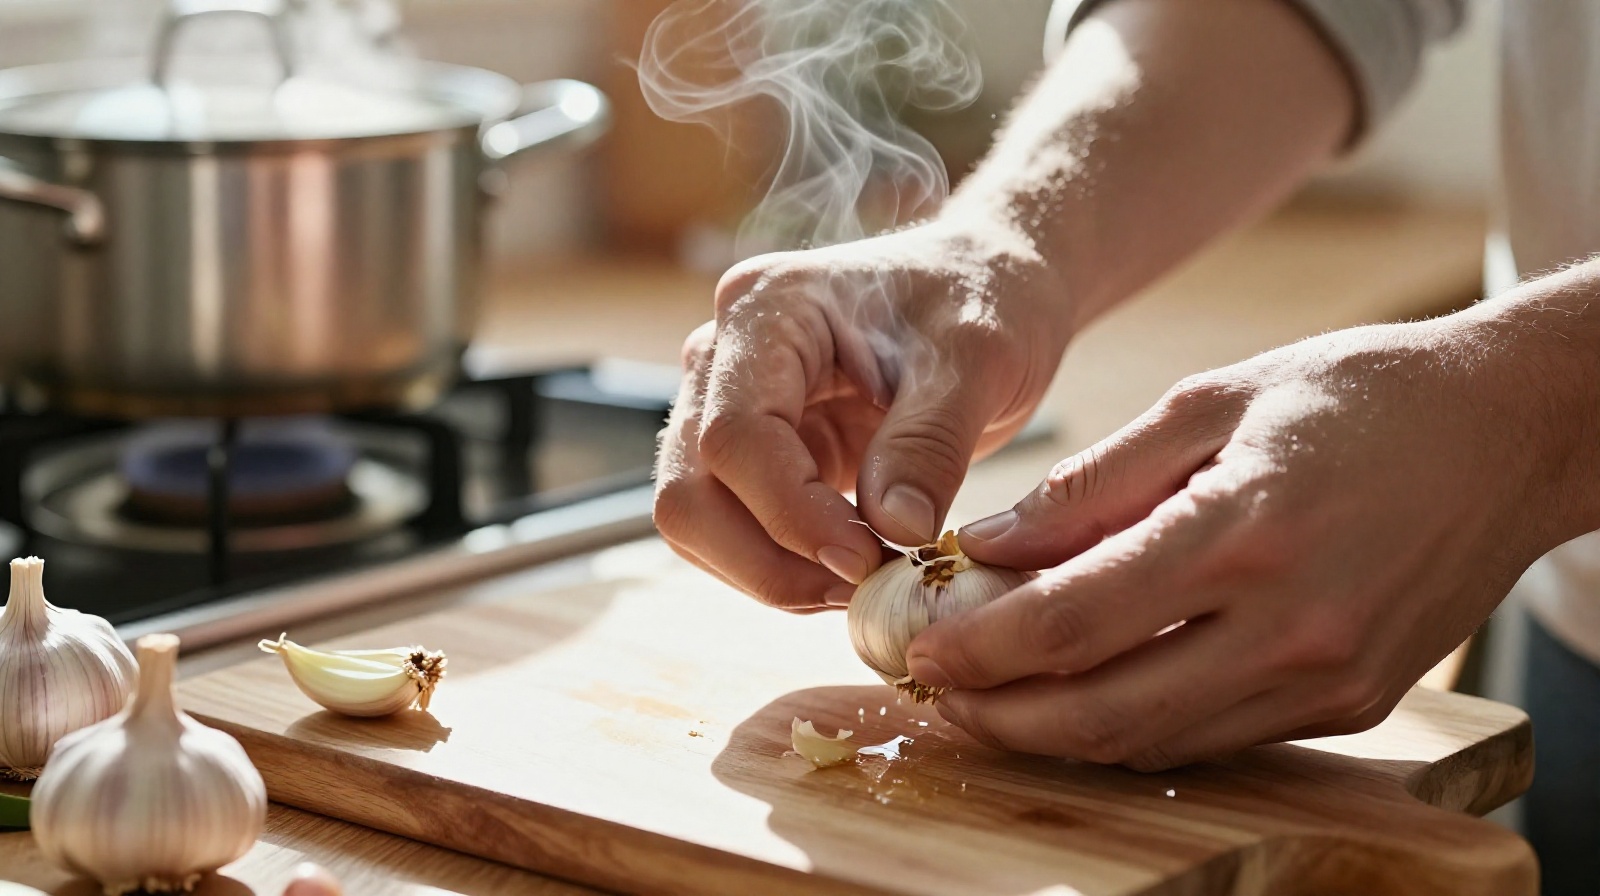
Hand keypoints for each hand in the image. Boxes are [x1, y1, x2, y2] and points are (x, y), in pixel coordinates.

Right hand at [653, 220, 1068, 609]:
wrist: (987, 284)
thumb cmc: (983, 295)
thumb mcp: (977, 358)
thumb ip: (930, 441)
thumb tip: (892, 529)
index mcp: (768, 308)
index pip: (734, 433)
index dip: (789, 512)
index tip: (866, 559)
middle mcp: (724, 355)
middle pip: (689, 488)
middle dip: (766, 559)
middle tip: (860, 587)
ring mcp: (729, 405)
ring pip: (697, 520)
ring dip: (769, 573)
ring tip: (861, 583)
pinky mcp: (755, 453)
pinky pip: (734, 530)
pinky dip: (783, 566)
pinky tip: (851, 570)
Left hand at [906, 313, 1579, 769]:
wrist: (1506, 430)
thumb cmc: (1353, 396)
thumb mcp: (1210, 402)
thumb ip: (1094, 484)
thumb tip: (989, 543)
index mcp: (1241, 530)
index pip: (1075, 621)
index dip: (982, 647)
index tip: (919, 649)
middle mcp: (1287, 624)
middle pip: (1104, 711)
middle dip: (1000, 716)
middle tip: (938, 694)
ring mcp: (1326, 677)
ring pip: (1157, 743)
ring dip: (1058, 735)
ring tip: (992, 702)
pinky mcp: (1354, 704)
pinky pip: (1216, 738)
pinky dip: (1138, 728)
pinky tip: (1087, 697)